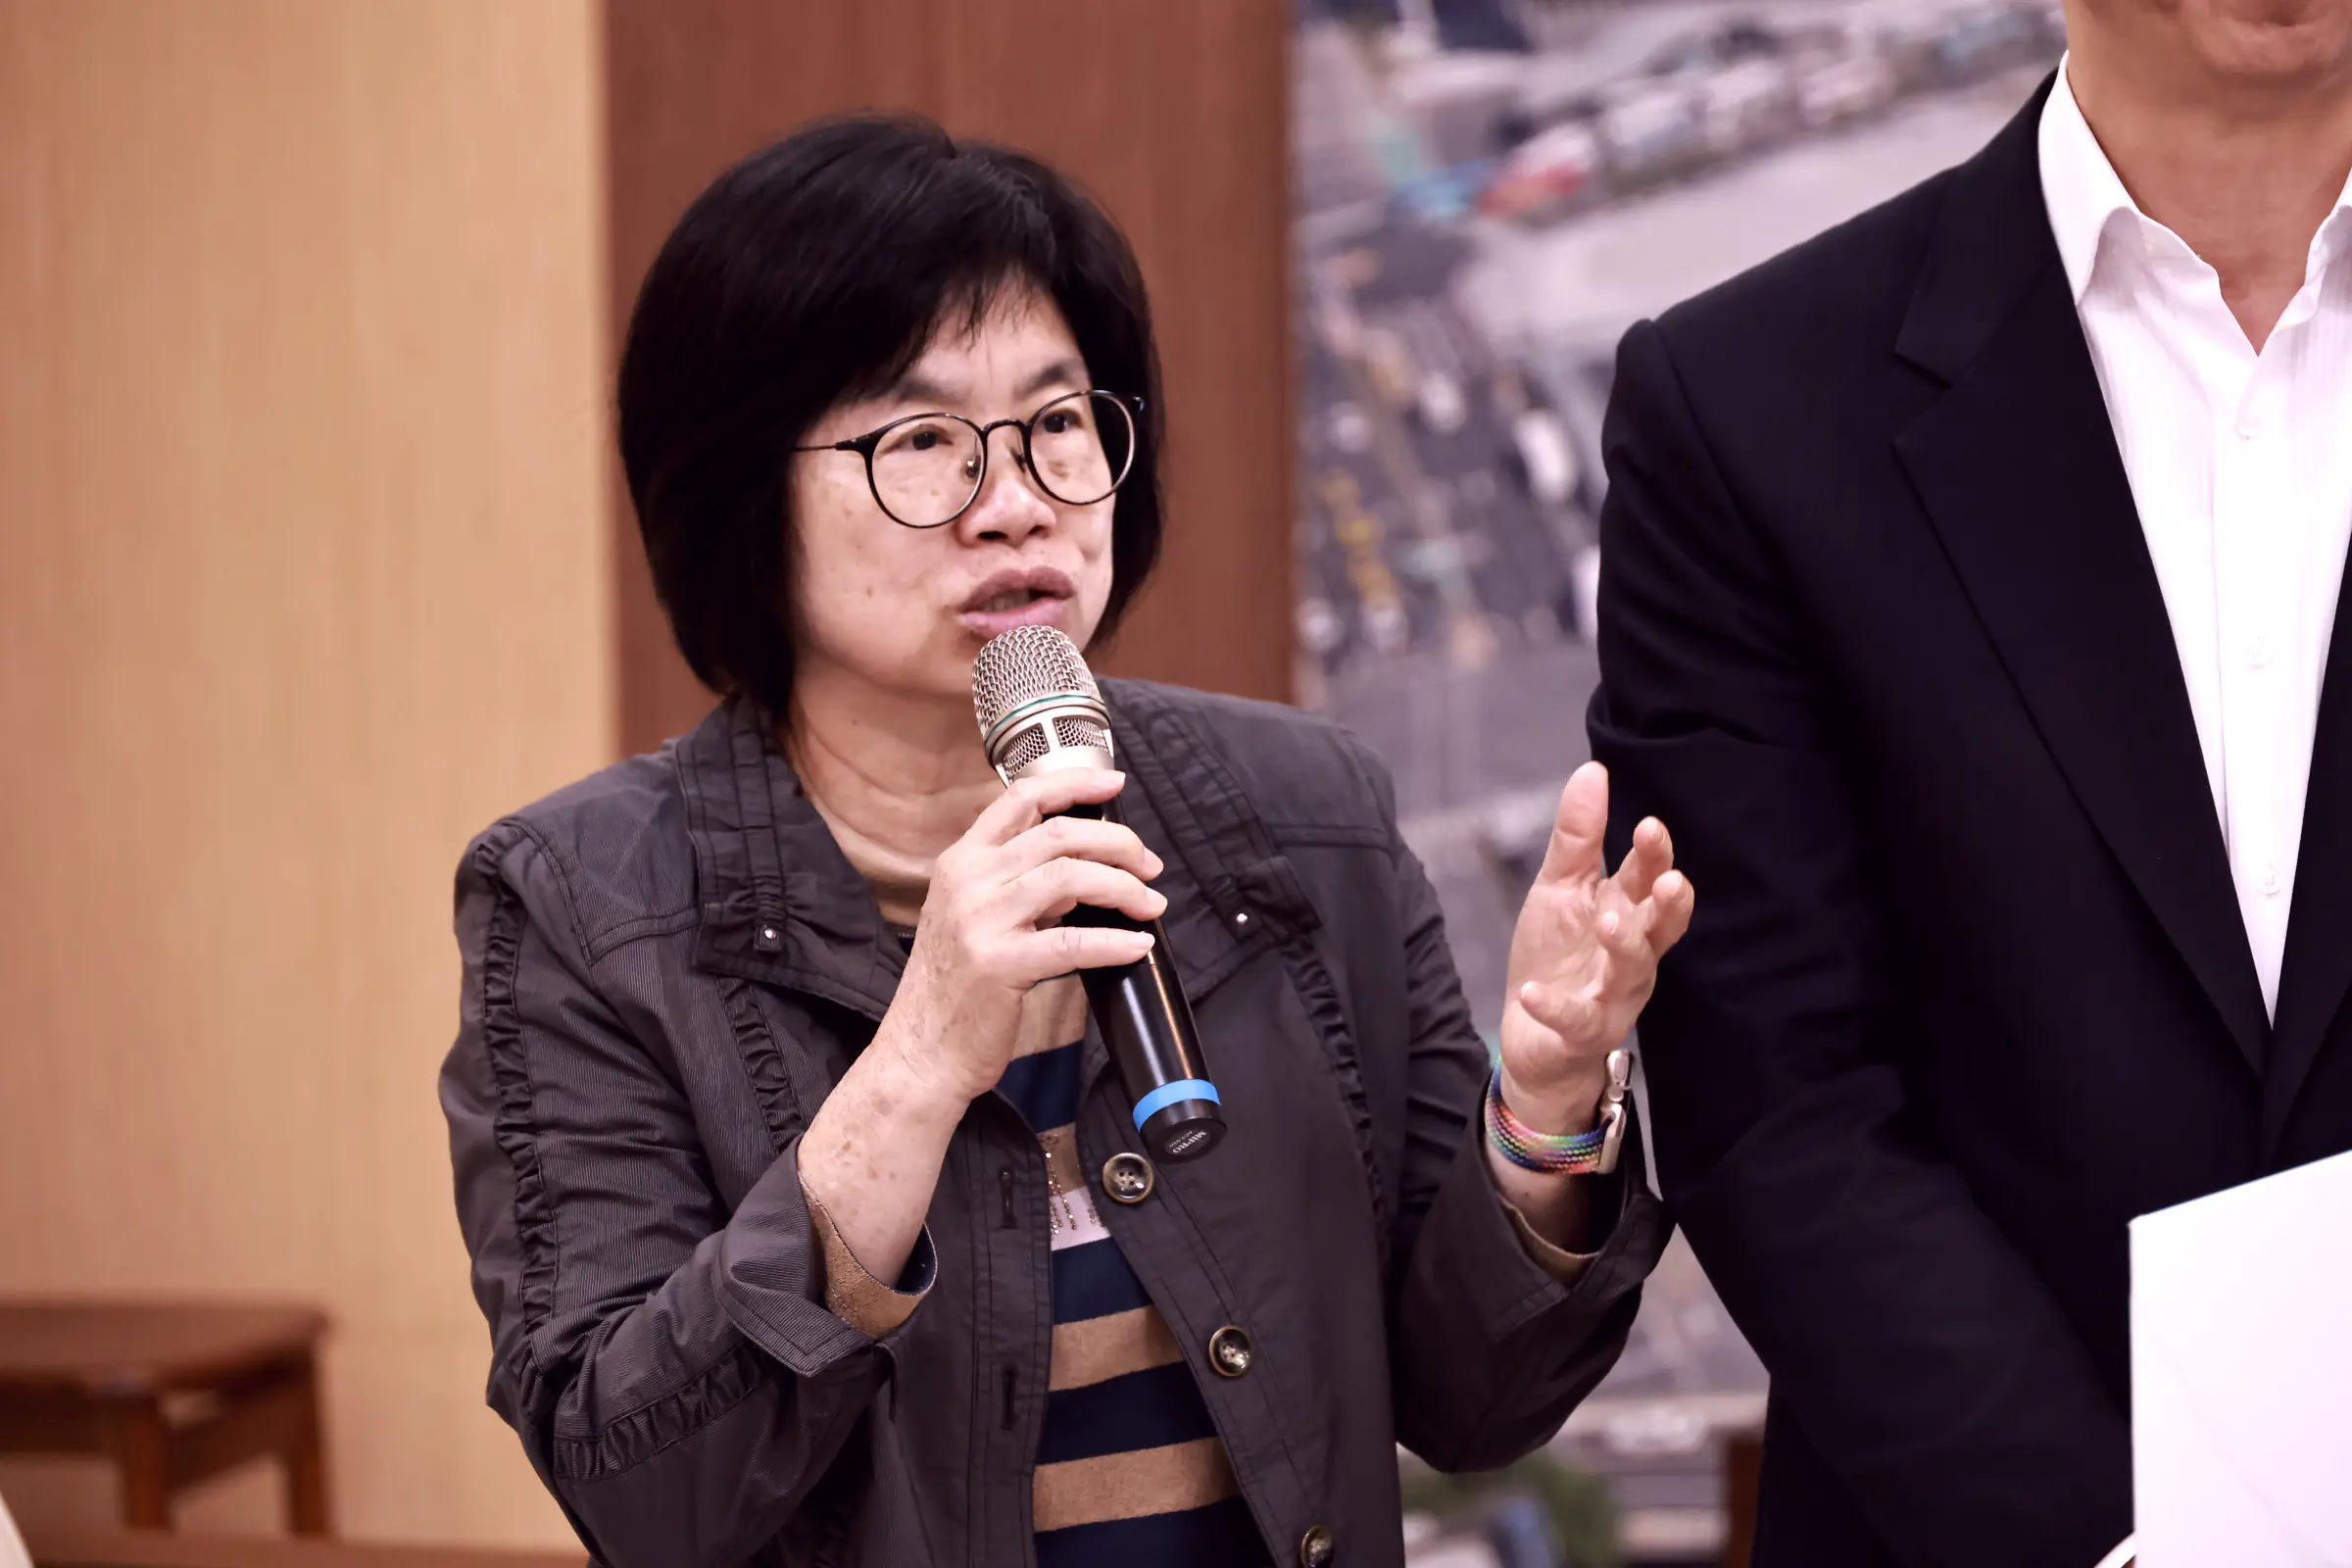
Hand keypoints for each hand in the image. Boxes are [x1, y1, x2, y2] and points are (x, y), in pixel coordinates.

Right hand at [879, 768, 1165, 1105]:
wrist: (921, 1052)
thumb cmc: (955, 987)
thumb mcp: (971, 916)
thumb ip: (1016, 881)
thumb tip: (1083, 863)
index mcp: (961, 861)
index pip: (1020, 799)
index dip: (1073, 783)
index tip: (1114, 783)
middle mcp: (968, 880)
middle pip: (1058, 834)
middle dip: (1118, 843)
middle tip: (1149, 865)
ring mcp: (980, 920)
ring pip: (1071, 877)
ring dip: (1123, 887)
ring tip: (1150, 904)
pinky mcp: (999, 964)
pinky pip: (1073, 943)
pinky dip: (1115, 941)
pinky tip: (1138, 945)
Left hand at [1497, 761, 1694, 1132]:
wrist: (1533, 1034)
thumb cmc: (1557, 953)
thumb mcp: (1560, 888)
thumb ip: (1579, 836)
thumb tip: (1594, 770)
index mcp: (1627, 912)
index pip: (1651, 879)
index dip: (1655, 856)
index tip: (1649, 826)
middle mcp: (1632, 954)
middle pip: (1659, 927)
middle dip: (1668, 904)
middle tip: (1668, 879)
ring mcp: (1612, 995)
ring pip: (1632, 973)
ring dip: (1624, 947)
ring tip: (1608, 921)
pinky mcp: (1583, 1031)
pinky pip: (1576, 1021)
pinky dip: (1555, 1008)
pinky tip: (1534, 994)